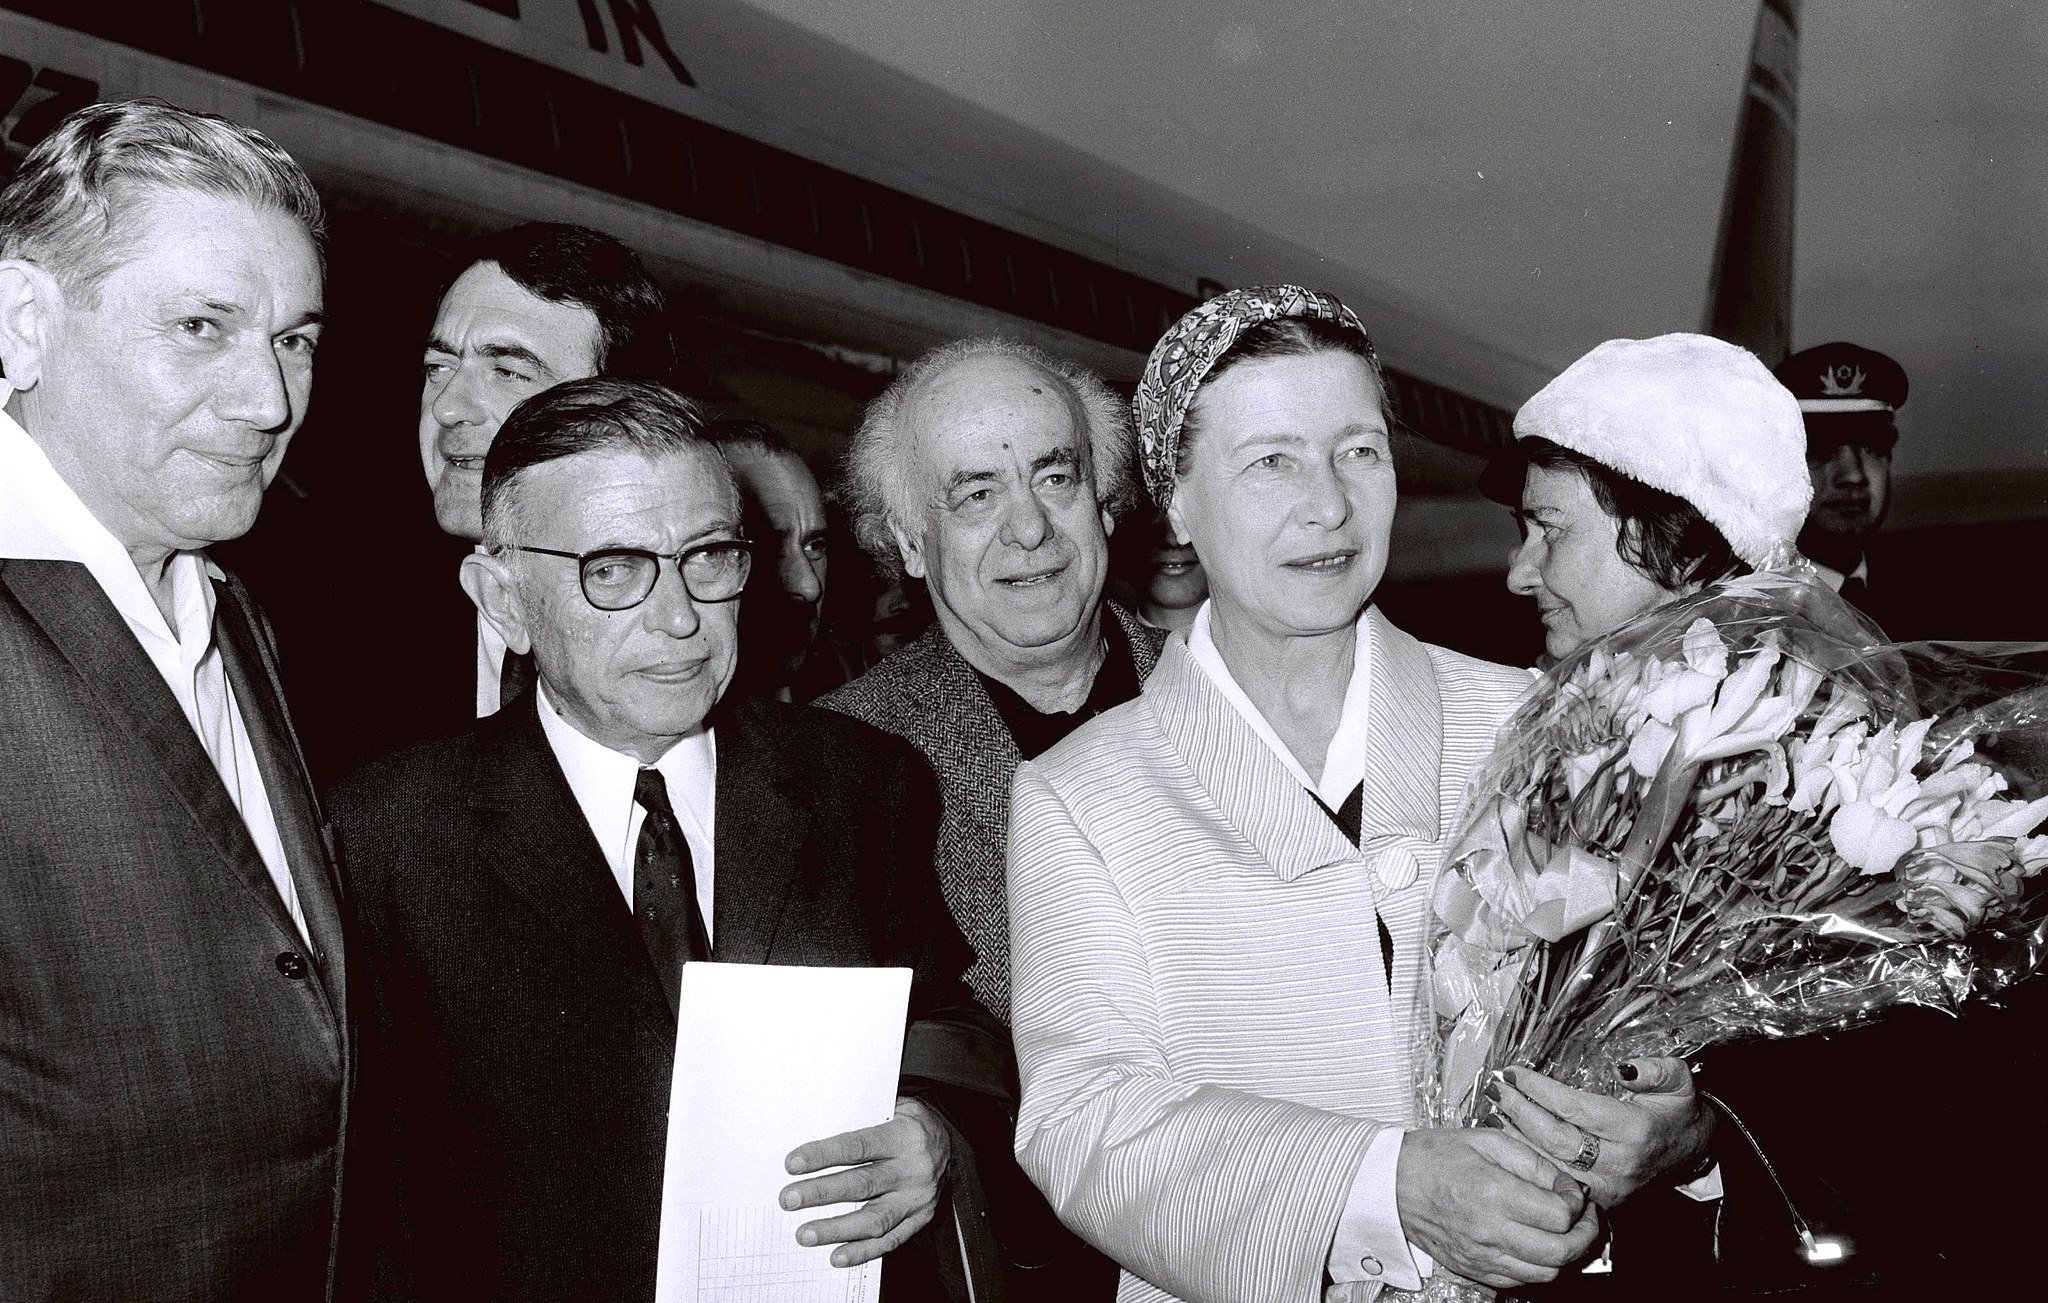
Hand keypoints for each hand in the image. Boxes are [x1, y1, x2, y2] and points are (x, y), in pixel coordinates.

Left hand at [780, 1097, 949, 1266]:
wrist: (949, 1142)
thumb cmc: (909, 1123)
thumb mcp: (891, 1108)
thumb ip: (860, 1119)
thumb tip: (813, 1132)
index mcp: (904, 1136)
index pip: (858, 1146)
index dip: (824, 1155)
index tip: (793, 1164)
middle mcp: (913, 1169)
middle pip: (861, 1184)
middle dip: (821, 1193)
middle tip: (789, 1199)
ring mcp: (917, 1198)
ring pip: (873, 1219)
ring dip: (836, 1229)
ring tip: (805, 1234)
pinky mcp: (919, 1218)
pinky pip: (890, 1240)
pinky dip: (862, 1252)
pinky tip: (837, 1256)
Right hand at [1396, 1127, 1602, 1288]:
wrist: (1390, 1182)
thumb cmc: (1434, 1156)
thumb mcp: (1487, 1140)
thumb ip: (1533, 1162)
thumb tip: (1567, 1185)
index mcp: (1494, 1193)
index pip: (1559, 1215)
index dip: (1577, 1204)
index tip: (1573, 1193)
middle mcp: (1489, 1230)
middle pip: (1560, 1252)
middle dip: (1583, 1235)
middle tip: (1584, 1218)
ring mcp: (1480, 1255)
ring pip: (1545, 1273)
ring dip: (1564, 1255)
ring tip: (1563, 1233)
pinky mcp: (1472, 1268)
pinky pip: (1519, 1281)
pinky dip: (1536, 1267)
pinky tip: (1534, 1245)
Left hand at [1487, 1058, 1713, 1207]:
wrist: (1690, 1152)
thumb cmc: (1676, 1111)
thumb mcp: (1678, 1081)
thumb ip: (1657, 1070)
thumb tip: (1624, 1069)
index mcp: (1635, 1130)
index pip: (1575, 1108)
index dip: (1540, 1089)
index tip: (1514, 1072)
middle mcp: (1619, 1162)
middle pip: (1556, 1138)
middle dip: (1519, 1111)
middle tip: (1496, 1089)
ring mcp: (1608, 1185)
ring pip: (1550, 1164)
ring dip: (1516, 1138)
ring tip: (1493, 1112)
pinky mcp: (1600, 1199)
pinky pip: (1555, 1181)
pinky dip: (1528, 1160)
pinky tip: (1508, 1140)